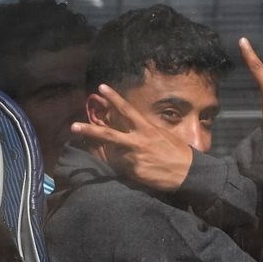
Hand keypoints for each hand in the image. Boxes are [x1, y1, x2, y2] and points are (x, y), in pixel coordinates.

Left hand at [71, 84, 192, 191]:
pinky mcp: (134, 172)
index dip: (114, 98)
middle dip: (89, 130)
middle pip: (108, 134)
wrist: (189, 173)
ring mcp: (134, 157)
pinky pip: (124, 169)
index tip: (101, 88)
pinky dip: (128, 169)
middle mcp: (138, 141)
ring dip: (118, 156)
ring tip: (132, 159)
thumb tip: (135, 129)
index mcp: (147, 129)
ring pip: (115, 154)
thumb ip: (146, 132)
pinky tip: (142, 171)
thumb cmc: (179, 153)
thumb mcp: (164, 136)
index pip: (127, 110)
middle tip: (73, 127)